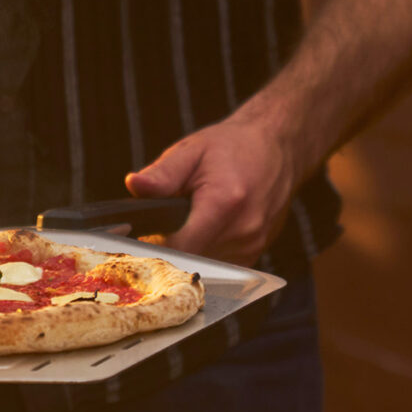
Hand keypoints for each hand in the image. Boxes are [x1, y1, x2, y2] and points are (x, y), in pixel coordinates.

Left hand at [126, 114, 302, 264]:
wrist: (276, 148)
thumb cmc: (232, 146)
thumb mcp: (192, 151)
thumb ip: (162, 174)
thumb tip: (134, 185)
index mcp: (224, 202)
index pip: (179, 247)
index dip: (156, 245)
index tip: (146, 234)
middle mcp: (243, 229)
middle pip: (189, 258)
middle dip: (171, 245)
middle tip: (167, 222)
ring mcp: (252, 245)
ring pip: (203, 264)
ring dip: (190, 249)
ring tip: (191, 219)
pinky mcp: (255, 253)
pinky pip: (218, 264)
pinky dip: (206, 251)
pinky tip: (208, 228)